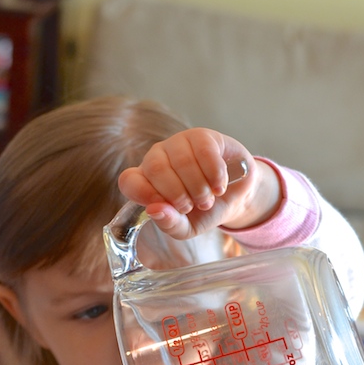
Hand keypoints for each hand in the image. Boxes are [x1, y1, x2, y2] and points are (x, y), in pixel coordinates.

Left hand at [117, 128, 281, 238]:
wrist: (234, 198)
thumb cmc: (204, 211)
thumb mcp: (186, 227)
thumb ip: (169, 223)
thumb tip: (154, 210)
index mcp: (147, 181)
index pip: (129, 180)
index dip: (144, 193)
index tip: (162, 207)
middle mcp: (158, 158)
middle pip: (155, 168)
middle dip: (178, 194)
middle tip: (193, 206)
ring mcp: (179, 143)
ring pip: (182, 161)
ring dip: (199, 188)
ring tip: (208, 199)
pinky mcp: (203, 136)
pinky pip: (204, 152)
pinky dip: (215, 175)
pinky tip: (219, 186)